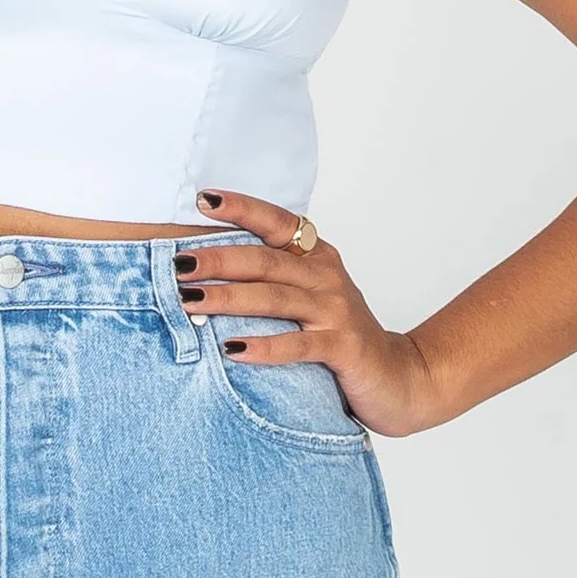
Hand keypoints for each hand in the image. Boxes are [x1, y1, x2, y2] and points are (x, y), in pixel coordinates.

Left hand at [179, 188, 441, 436]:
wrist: (399, 378)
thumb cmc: (339, 334)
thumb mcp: (309, 297)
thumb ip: (271, 278)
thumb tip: (202, 267)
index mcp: (317, 257)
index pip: (276, 222)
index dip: (241, 208)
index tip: (202, 199)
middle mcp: (327, 277)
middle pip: (265, 261)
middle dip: (218, 260)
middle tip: (177, 264)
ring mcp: (336, 311)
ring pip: (275, 298)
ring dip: (228, 299)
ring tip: (189, 300)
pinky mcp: (343, 348)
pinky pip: (298, 345)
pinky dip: (264, 347)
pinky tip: (232, 350)